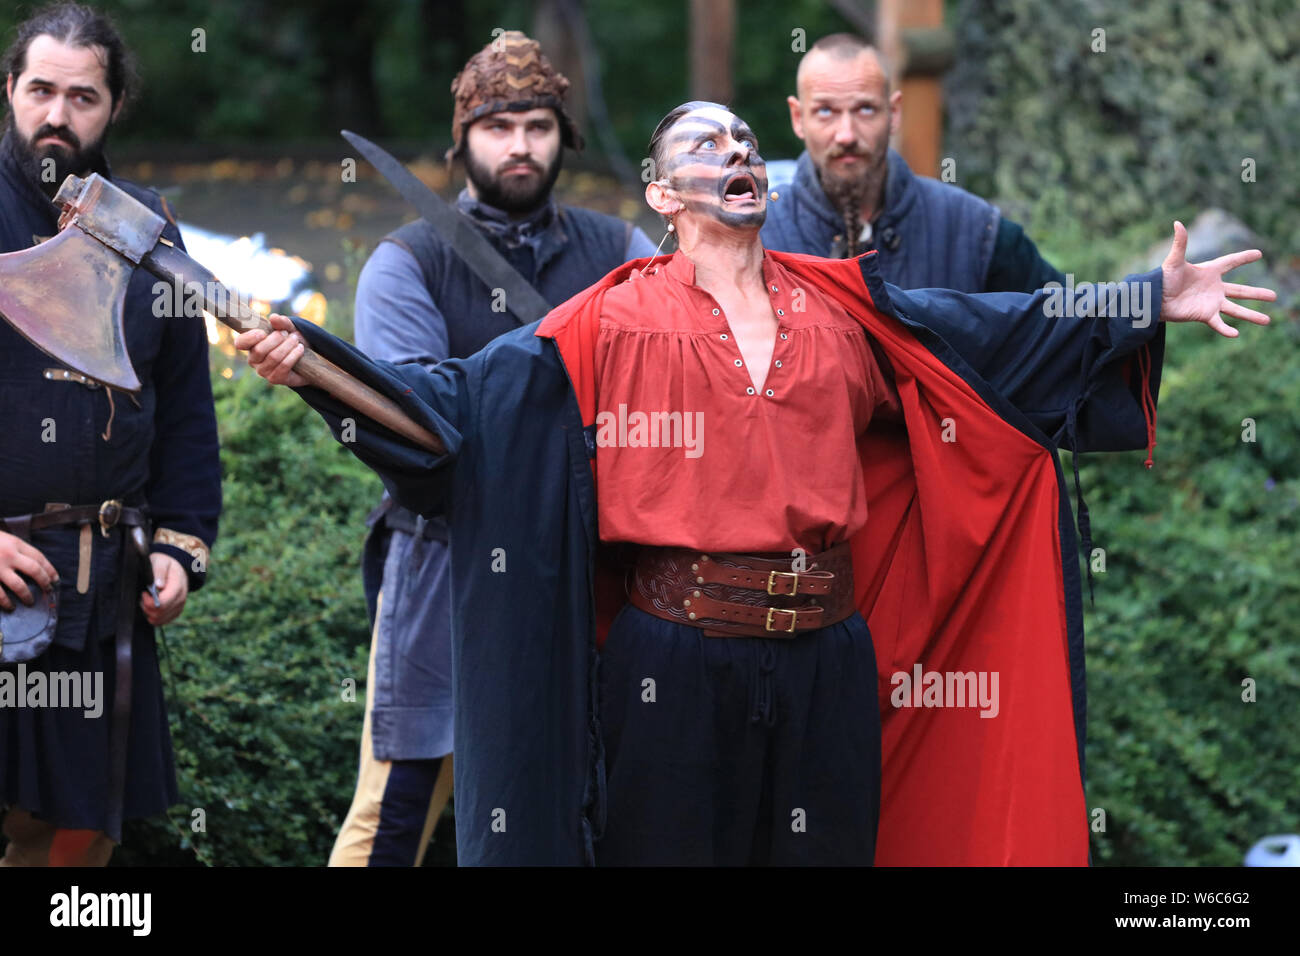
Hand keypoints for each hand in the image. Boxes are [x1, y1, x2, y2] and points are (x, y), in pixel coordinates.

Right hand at [0, 530, 57, 610]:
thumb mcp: (3, 538)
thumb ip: (16, 549)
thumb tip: (34, 565)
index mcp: (15, 543)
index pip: (39, 557)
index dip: (50, 569)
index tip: (55, 578)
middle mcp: (8, 555)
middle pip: (34, 571)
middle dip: (44, 582)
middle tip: (48, 589)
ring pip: (19, 586)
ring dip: (27, 595)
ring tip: (30, 601)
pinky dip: (6, 602)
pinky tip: (9, 606)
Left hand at [140, 552, 187, 626]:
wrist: (177, 568)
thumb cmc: (166, 564)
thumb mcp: (161, 561)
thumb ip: (159, 571)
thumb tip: (159, 585)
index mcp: (178, 586)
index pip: (163, 603)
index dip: (149, 602)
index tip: (144, 593)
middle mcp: (181, 598)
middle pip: (161, 613)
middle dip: (147, 608)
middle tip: (143, 597)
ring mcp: (179, 606)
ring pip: (161, 619)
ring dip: (149, 613)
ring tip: (147, 601)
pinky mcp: (176, 611)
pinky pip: (163, 621)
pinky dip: (154, 617)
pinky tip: (150, 607)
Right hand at [232, 313, 307, 386]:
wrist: (308, 359)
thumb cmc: (292, 341)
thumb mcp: (289, 329)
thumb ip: (282, 322)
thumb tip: (273, 318)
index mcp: (251, 346)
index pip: (240, 343)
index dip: (249, 337)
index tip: (263, 332)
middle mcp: (253, 360)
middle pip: (259, 350)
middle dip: (276, 339)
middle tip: (287, 334)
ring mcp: (263, 371)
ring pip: (273, 357)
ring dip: (287, 346)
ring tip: (296, 340)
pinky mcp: (274, 379)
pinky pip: (283, 366)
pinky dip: (293, 355)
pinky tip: (300, 349)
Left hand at [1160, 221, 1275, 336]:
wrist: (1154, 299)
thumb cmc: (1163, 278)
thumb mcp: (1174, 260)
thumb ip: (1180, 243)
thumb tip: (1177, 223)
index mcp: (1209, 271)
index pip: (1231, 262)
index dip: (1243, 257)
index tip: (1259, 253)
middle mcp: (1214, 288)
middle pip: (1240, 290)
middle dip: (1257, 293)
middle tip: (1274, 296)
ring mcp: (1210, 303)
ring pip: (1235, 309)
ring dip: (1251, 315)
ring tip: (1267, 321)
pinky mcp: (1203, 315)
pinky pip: (1218, 323)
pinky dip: (1226, 329)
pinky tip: (1236, 334)